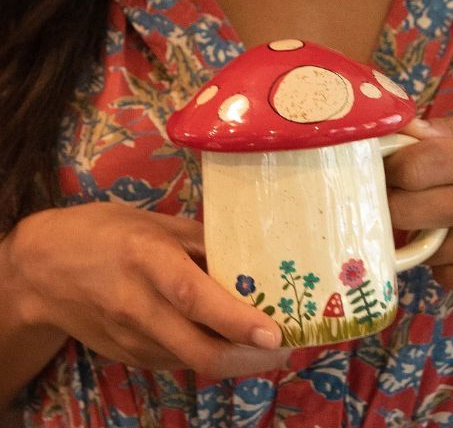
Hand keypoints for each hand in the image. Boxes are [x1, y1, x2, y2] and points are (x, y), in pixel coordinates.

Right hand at [7, 203, 291, 377]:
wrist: (41, 270)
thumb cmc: (104, 232)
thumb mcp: (153, 222)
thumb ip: (199, 240)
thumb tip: (248, 254)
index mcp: (146, 260)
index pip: (195, 298)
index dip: (236, 319)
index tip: (273, 332)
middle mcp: (138, 305)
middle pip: (198, 349)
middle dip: (247, 359)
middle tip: (281, 348)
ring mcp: (130, 338)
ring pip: (191, 361)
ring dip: (230, 359)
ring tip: (262, 343)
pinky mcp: (127, 356)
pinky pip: (175, 360)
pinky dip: (203, 353)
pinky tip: (222, 339)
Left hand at [386, 111, 452, 304]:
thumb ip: (452, 127)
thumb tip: (402, 133)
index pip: (414, 165)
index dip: (391, 169)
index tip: (388, 170)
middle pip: (406, 209)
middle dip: (395, 204)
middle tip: (404, 198)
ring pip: (424, 246)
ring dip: (427, 236)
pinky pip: (445, 275)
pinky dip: (449, 263)